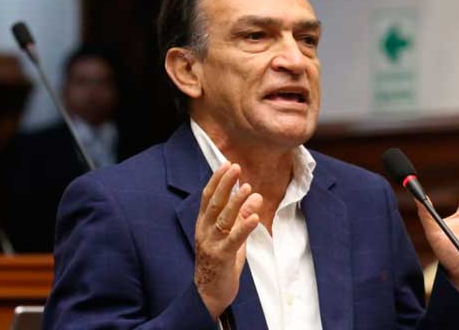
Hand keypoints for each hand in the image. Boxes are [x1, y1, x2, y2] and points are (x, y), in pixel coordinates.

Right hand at [194, 162, 262, 318]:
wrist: (208, 294)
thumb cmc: (219, 263)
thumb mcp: (227, 237)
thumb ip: (236, 219)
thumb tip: (251, 198)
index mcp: (203, 225)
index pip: (208, 197)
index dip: (217, 180)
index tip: (227, 164)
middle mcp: (204, 231)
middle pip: (214, 203)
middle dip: (225, 184)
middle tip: (236, 167)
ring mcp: (211, 244)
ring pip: (223, 218)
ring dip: (236, 202)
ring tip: (248, 188)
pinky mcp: (222, 257)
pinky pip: (234, 239)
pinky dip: (244, 227)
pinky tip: (254, 217)